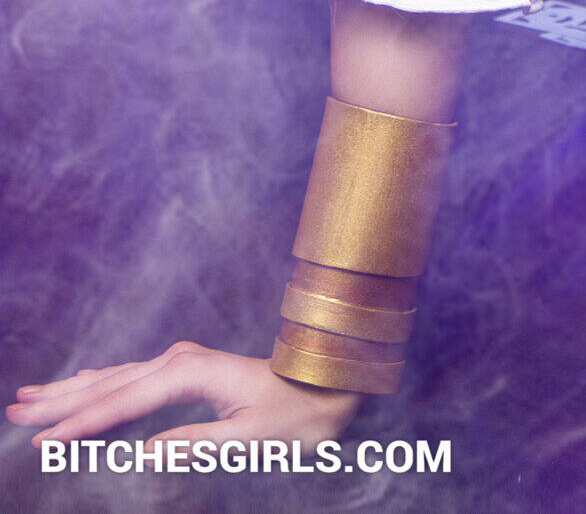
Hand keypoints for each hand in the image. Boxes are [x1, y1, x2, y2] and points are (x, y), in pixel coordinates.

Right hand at [6, 344, 361, 455]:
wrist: (329, 386)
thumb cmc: (297, 416)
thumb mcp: (253, 439)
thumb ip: (197, 444)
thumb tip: (145, 452)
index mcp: (192, 373)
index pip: (124, 402)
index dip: (83, 424)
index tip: (45, 442)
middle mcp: (182, 360)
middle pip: (110, 383)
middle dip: (62, 400)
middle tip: (16, 410)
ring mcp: (184, 361)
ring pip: (115, 378)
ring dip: (73, 390)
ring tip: (31, 398)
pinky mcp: (187, 370)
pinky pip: (131, 377)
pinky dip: (100, 383)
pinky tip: (82, 383)